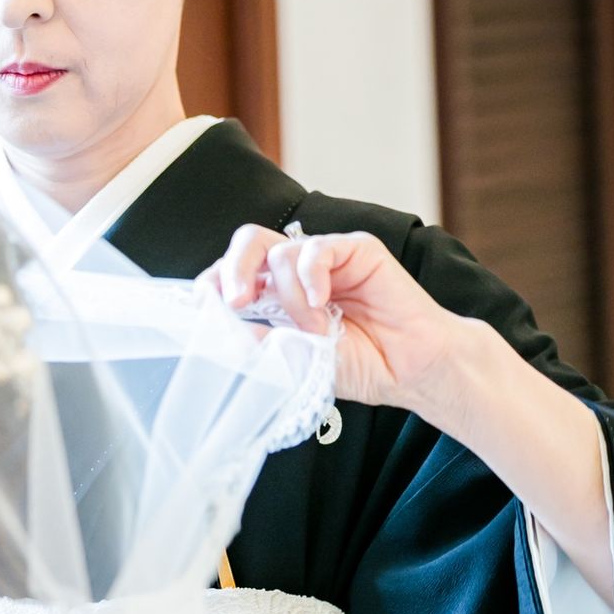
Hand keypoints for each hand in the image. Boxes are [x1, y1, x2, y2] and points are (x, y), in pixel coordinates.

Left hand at [198, 224, 458, 410]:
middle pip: (249, 243)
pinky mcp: (356, 250)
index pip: (233, 273)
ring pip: (281, 253)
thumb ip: (259, 341)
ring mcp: (325, 259)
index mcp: (275, 296)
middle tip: (237, 302)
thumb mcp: (294, 360)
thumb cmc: (356, 366)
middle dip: (233, 269)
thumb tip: (218, 331)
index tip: (206, 308)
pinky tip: (323, 303)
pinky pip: (317, 249)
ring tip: (317, 330)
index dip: (214, 283)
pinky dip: (312, 277)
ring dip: (292, 299)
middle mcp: (295, 273)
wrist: (407, 371)